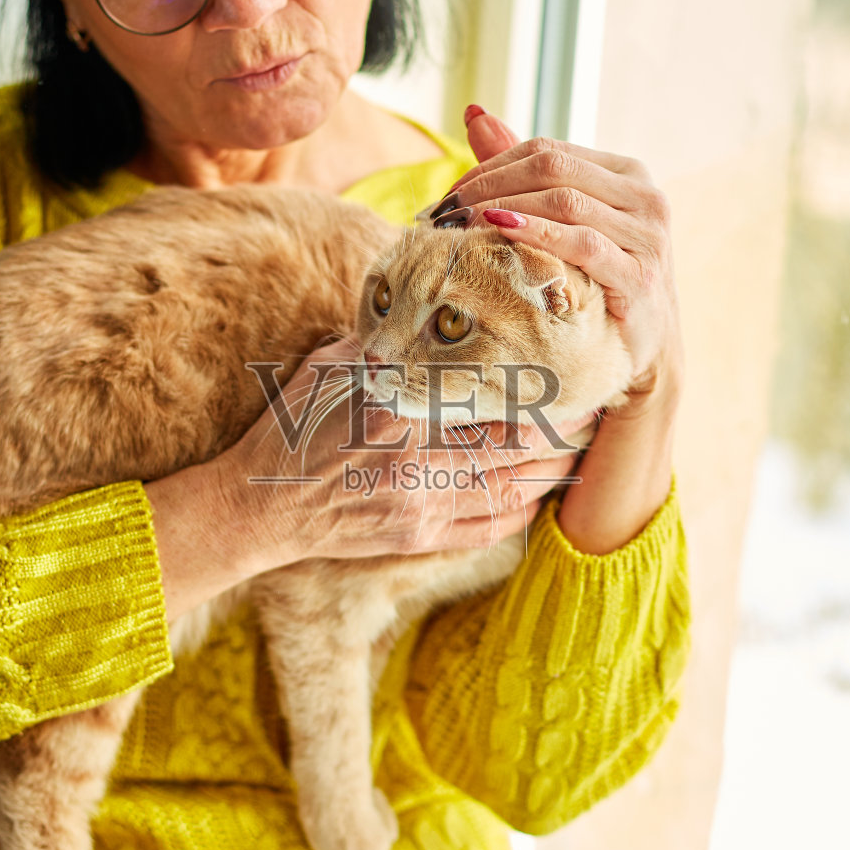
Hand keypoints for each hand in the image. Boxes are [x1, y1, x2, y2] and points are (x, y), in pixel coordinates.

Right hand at [230, 338, 585, 562]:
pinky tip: (541, 491)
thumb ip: (387, 342)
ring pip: (515, 489)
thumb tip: (433, 310)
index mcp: (396, 408)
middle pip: (517, 446)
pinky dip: (525, 508)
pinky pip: (492, 527)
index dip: (541, 388)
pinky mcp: (419, 539)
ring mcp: (421, 505)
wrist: (257, 505)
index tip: (569, 370)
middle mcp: (415, 460)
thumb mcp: (332, 365)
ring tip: (581, 446)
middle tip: (592, 406)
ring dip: (553, 469)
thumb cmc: (291, 426)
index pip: (492, 398)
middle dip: (562, 429)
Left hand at [430, 108, 682, 401]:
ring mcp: (647, 235)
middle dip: (491, 184)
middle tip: (446, 208)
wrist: (640, 347)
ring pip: (565, 201)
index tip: (450, 193)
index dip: (492, 165)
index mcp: (626, 174)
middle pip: (553, 169)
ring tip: (461, 222)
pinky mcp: (640, 275)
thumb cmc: (597, 282)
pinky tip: (500, 233)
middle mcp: (644, 196)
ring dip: (505, 208)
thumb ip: (524, 172)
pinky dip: (538, 234)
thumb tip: (474, 114)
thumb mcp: (565, 224)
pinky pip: (583, 244)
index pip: (547, 151)